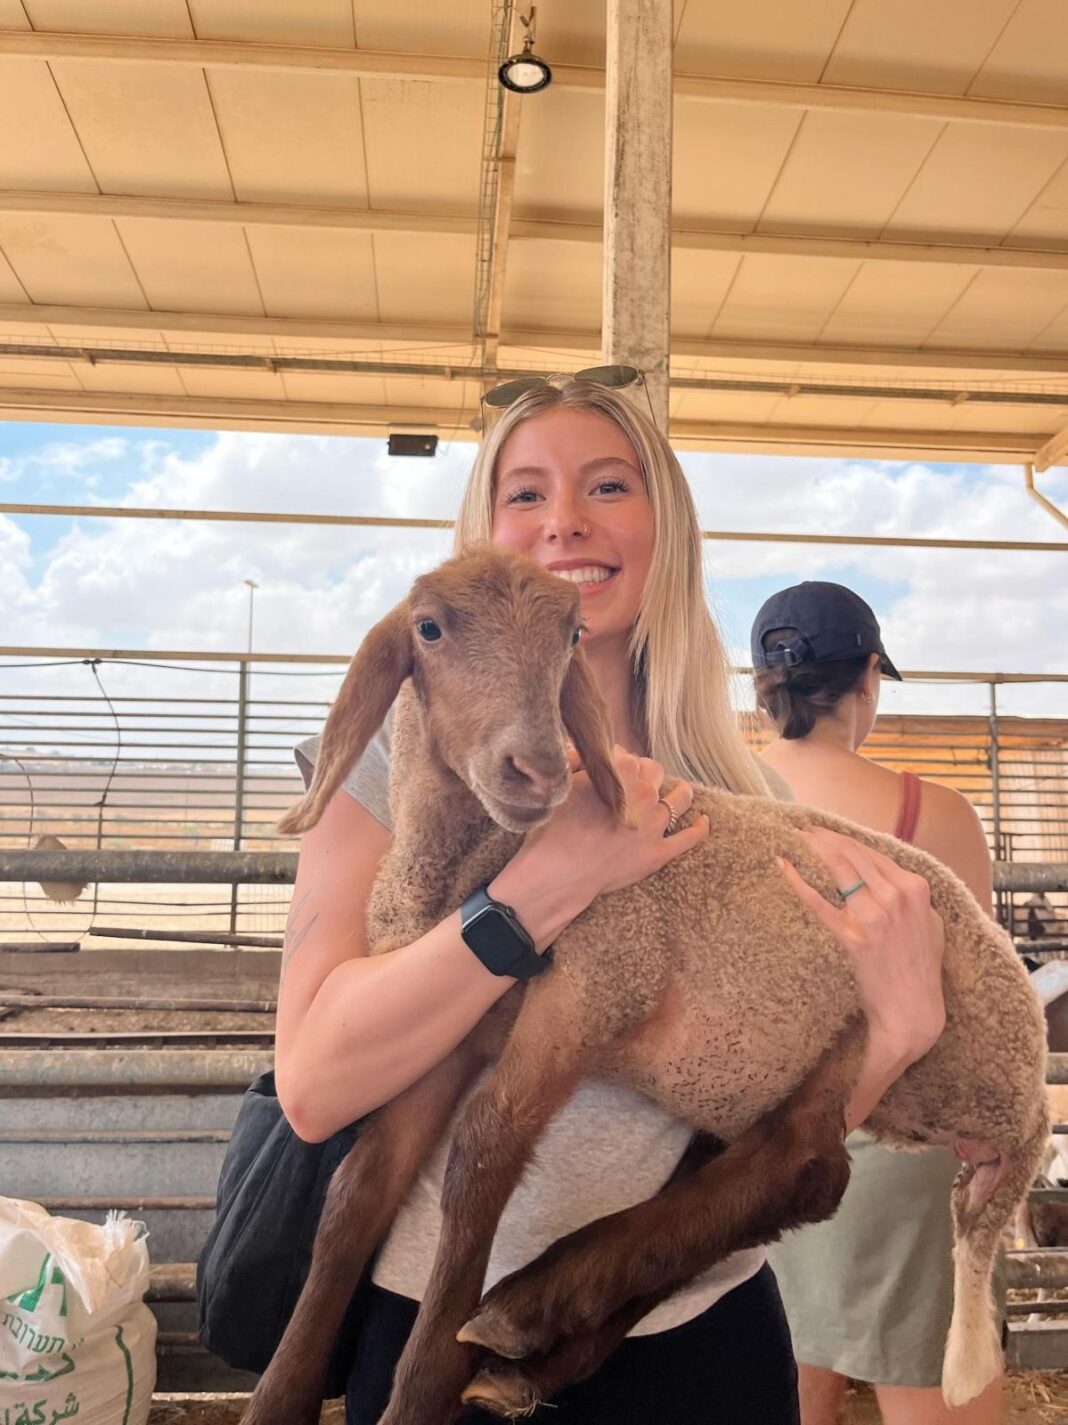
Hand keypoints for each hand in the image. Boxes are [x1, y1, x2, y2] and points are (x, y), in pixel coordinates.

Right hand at [494, 746, 708, 933]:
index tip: (610, 771)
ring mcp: (654, 824)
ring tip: (675, 794)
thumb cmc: (553, 827)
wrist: (557, 872)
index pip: (627, 754)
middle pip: (654, 770)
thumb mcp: (564, 784)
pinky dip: (699, 827)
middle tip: (632, 785)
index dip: (616, 761)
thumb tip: (585, 755)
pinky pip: (690, 837)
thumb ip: (580, 763)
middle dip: (644, 774)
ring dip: (677, 792)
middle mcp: (644, 792)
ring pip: (680, 797)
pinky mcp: (658, 853)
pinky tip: (702, 821)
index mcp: (621, 770)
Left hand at [777, 827, 945, 1066]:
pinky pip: (820, 902)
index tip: (826, 832)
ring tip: (796, 838)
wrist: (914, 1010)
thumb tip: (889, 875)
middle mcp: (896, 896)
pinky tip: (784, 867)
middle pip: (853, 854)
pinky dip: (799, 881)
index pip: (872, 853)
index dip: (845, 839)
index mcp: (915, 889)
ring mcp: (874, 916)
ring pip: (838, 868)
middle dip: (825, 837)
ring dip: (813, 848)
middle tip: (805, 829)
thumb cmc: (921, 968)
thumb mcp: (928, 923)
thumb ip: (910, 896)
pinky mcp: (853, 937)